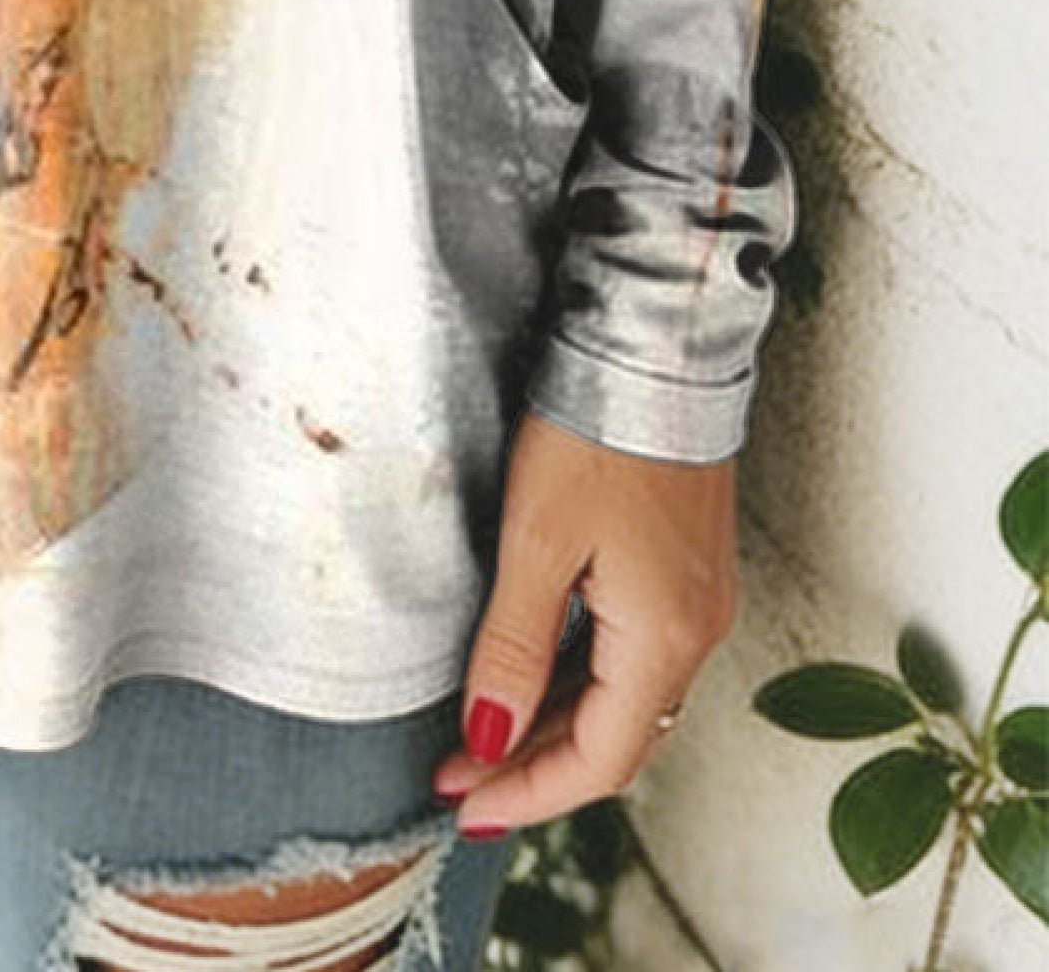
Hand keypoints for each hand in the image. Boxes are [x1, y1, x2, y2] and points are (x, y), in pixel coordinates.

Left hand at [432, 409, 740, 835]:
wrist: (655, 349)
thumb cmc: (598, 435)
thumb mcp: (536, 543)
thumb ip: (513, 647)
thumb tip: (490, 737)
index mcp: (664, 640)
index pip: (598, 760)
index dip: (527, 792)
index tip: (462, 805)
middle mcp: (695, 633)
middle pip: (614, 738)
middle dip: (533, 765)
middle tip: (458, 776)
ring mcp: (696, 601)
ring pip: (624, 699)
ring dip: (555, 727)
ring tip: (483, 736)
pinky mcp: (685, 569)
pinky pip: (634, 658)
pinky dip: (581, 683)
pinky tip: (534, 676)